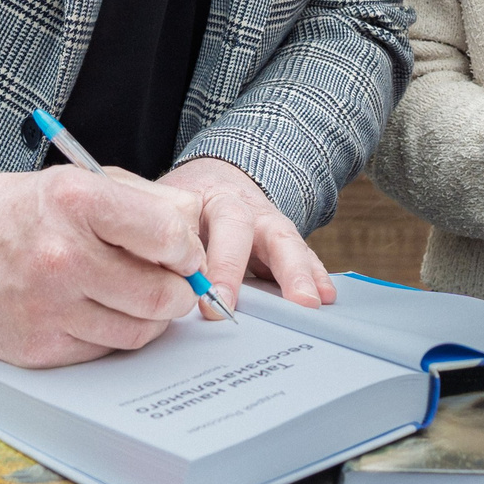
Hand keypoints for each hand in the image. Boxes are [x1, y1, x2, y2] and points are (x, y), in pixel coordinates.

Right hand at [0, 163, 209, 367]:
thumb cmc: (27, 210)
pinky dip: (111, 334)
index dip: (189, 250)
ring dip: (151, 318)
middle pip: (161, 295)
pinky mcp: (36, 347)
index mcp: (77, 202)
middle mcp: (61, 256)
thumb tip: (196, 234)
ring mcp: (46, 307)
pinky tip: (98, 311)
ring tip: (138, 296)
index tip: (186, 254)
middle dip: (180, 291)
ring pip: (138, 331)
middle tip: (175, 284)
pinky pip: (103, 351)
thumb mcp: (85, 180)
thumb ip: (149, 201)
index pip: (168, 236)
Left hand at [158, 155, 335, 311]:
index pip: (225, 225)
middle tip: (285, 301)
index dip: (222, 264)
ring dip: (301, 274)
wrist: (211, 181)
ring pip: (289, 243)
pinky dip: (313, 275)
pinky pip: (302, 256)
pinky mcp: (283, 244)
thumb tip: (158, 288)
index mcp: (216, 198)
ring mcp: (269, 225)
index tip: (214, 299)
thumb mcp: (166, 212)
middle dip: (278, 269)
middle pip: (269, 232)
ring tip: (311, 301)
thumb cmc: (181, 206)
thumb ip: (163, 244)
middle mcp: (249, 208)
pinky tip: (325, 295)